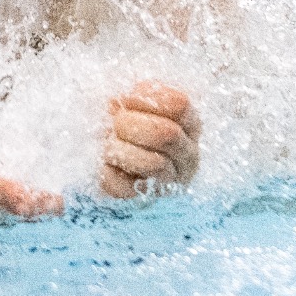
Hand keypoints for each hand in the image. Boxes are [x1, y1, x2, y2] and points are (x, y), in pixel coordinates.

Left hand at [100, 81, 200, 197]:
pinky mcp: (145, 198)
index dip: (148, 98)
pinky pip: (125, 187)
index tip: (127, 97)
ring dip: (121, 149)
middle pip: (167, 134)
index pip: (179, 105)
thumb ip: (136, 96)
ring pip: (153, 164)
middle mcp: (187, 154)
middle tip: (116, 122)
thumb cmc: (134, 123)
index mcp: (190, 124)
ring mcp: (171, 180)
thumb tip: (116, 102)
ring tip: (108, 143)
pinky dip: (108, 172)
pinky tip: (105, 163)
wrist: (121, 159)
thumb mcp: (141, 104)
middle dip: (132, 124)